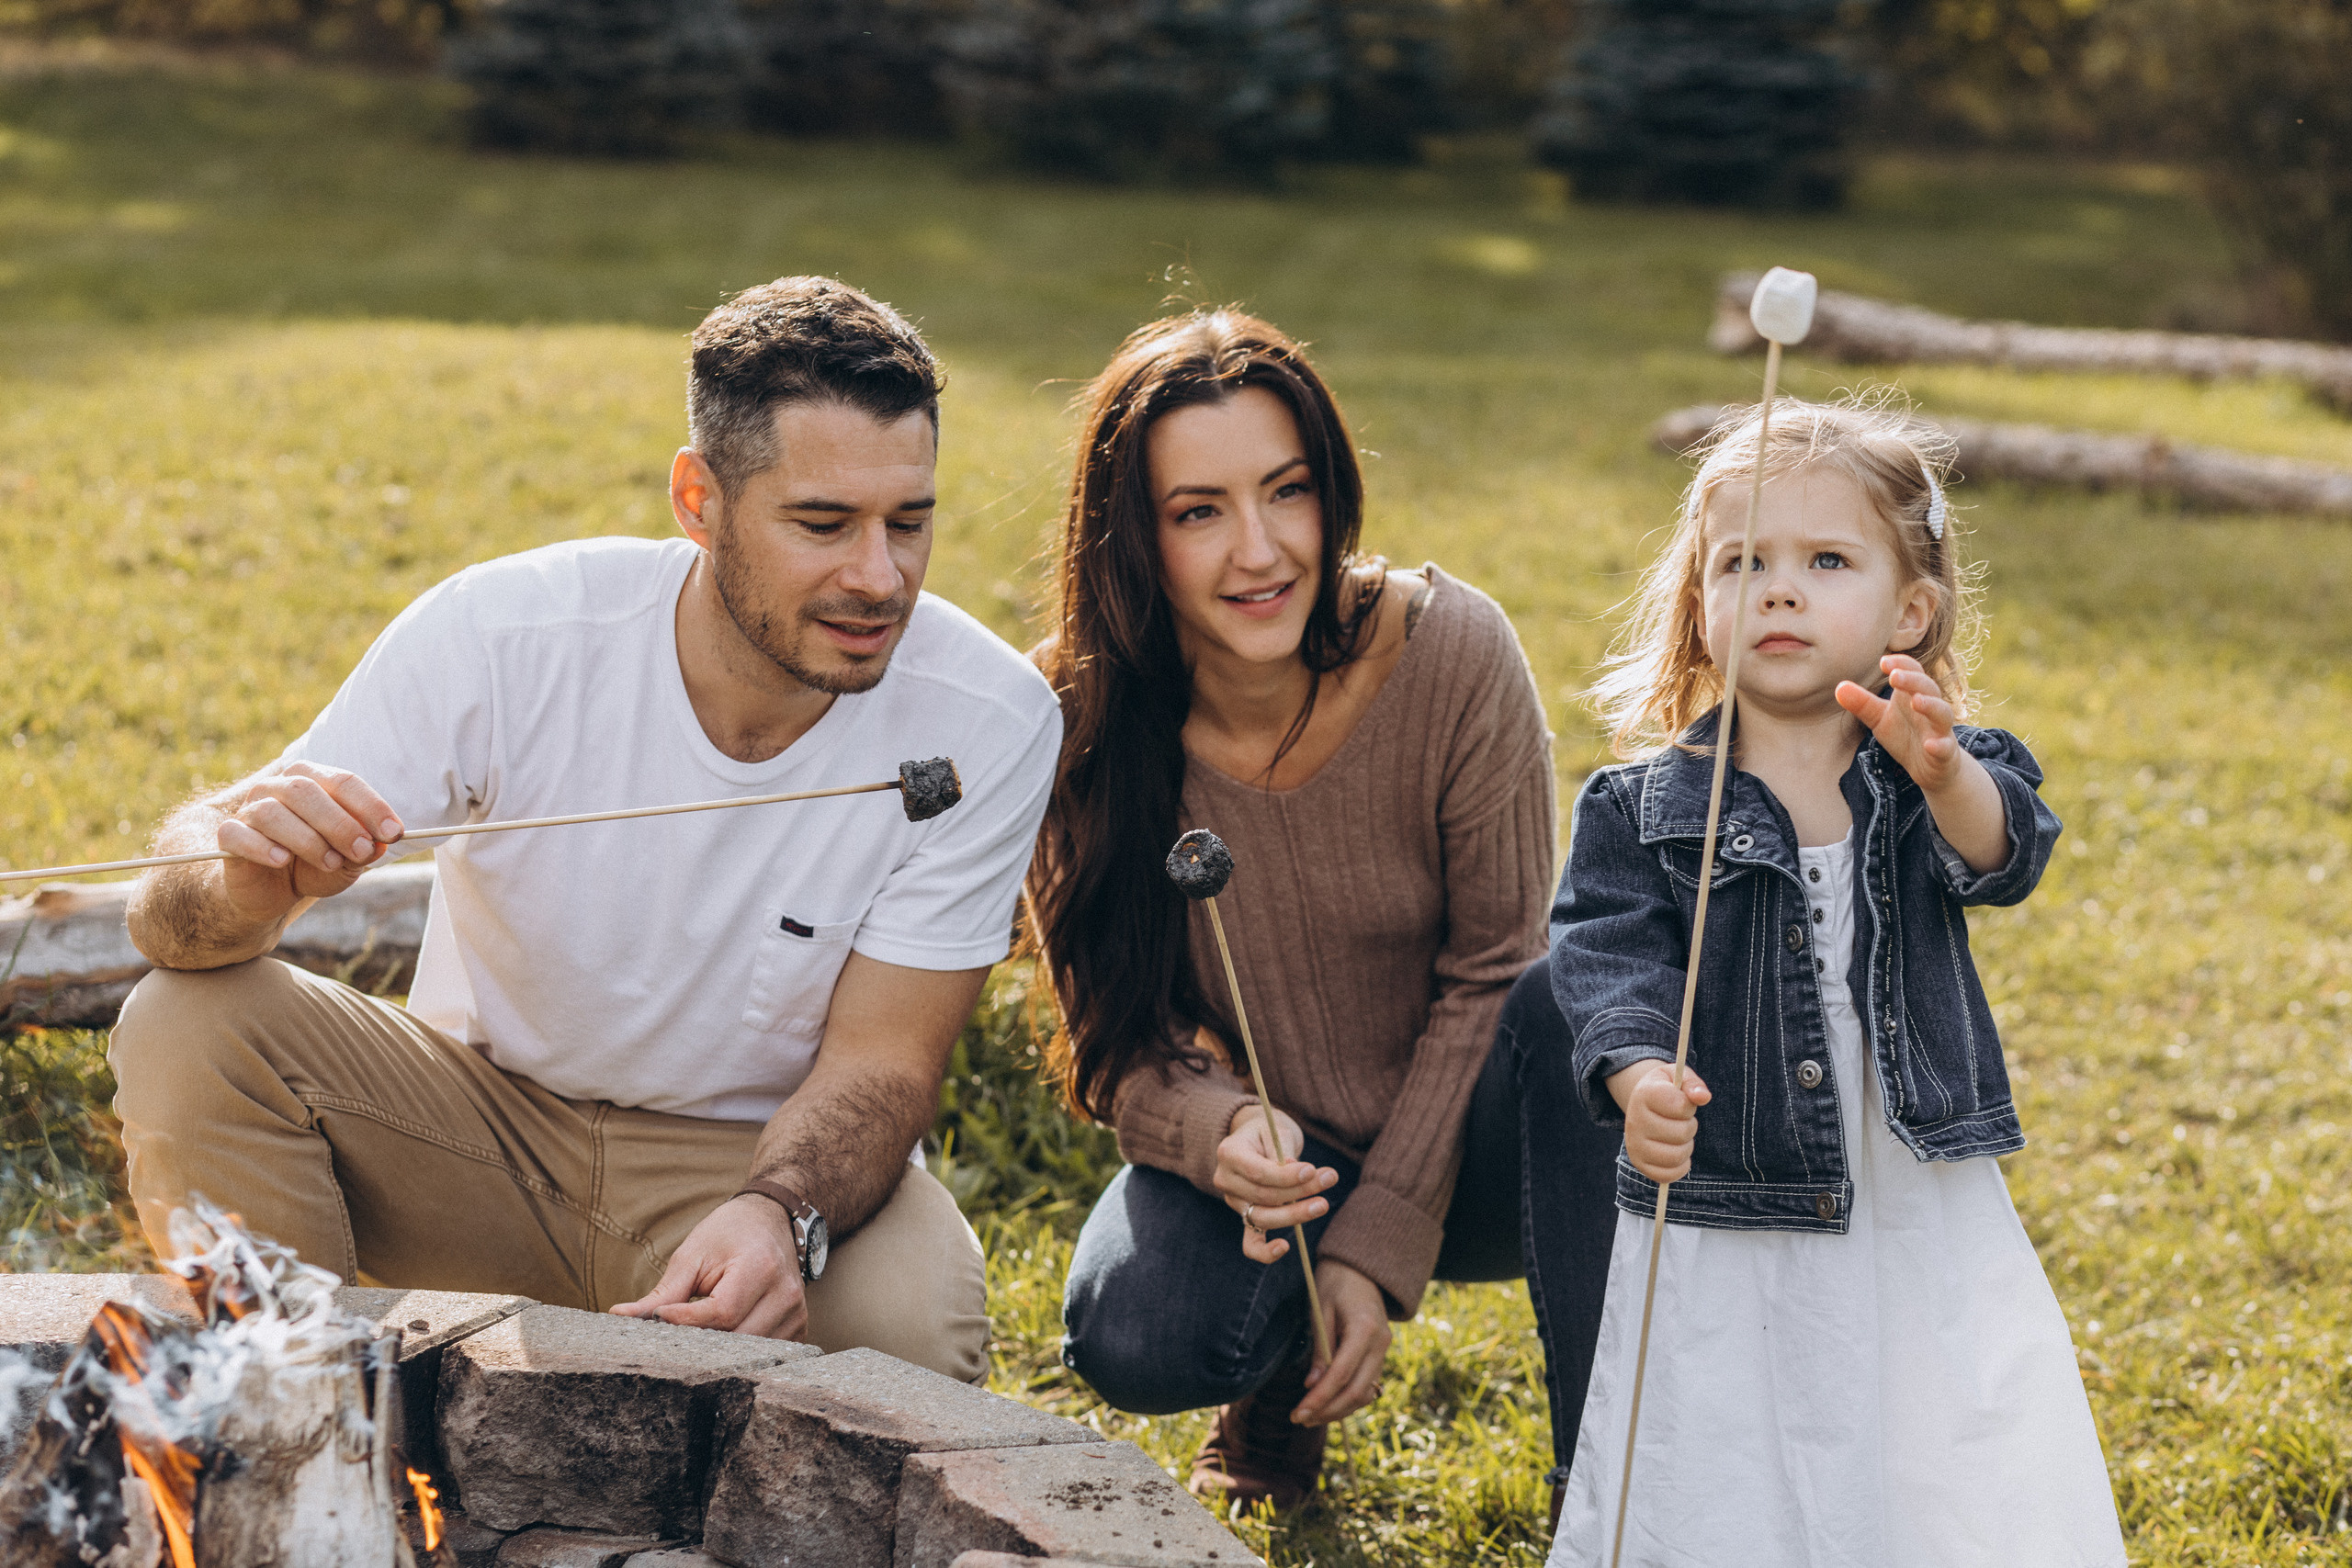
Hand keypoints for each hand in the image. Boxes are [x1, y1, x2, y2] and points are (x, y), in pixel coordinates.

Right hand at [214, 762, 402, 919]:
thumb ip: (363, 850)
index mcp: (312, 780)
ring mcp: (250, 809)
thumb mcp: (347, 861)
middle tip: (363, 851)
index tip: (394, 832)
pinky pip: (238, 835)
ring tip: (330, 862)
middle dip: (341, 823)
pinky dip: (262, 847)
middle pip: (306, 791)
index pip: (343, 781)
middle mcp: (278, 787)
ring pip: (273, 813)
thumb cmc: (313, 865)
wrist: (272, 891)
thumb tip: (380, 844)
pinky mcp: (229, 836)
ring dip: (308, 839)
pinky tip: (281, 861)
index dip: (371, 806)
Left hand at [609, 1194, 807, 1338]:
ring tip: (694, 1338)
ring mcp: (796, 1313)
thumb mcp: (692, 1254)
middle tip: (669, 1336)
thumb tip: (619, 1317)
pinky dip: (740, 1352)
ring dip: (718, 1351)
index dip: (685, 1322)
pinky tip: (722, 1341)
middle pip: (735, 1339)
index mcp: (760, 1268)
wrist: (770, 1219)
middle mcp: (785, 1294)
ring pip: (750, 1353)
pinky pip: (765, 1354)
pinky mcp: (799, 1327)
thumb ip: (662, 1292)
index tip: (657, 1319)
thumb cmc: (728, 1233)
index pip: (721, 1313)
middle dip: (698, 1342)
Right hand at [1215, 1103, 1335, 1264]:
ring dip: (1295, 1214)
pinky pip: (1251, 1243)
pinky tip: (1284, 1247)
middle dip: (1299, 1191)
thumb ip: (1283, 1150)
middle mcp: (1226, 1180)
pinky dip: (1265, 1251)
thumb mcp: (1276, 1131)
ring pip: (1263, 1217)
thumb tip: (1296, 1170)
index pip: (1258, 1172)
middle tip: (1330, 1178)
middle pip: (1263, 1196)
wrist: (1255, 1139)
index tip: (1313, 1170)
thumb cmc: (1268, 1131)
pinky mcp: (1245, 1217)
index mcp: (1229, 1153)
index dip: (1286, 1176)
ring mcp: (1235, 1202)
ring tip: (1323, 1204)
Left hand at [1291, 1260, 1388, 1425]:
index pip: (1342, 1375)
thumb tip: (1312, 1386)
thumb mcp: (1321, 1309)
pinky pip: (1367, 1385)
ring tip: (1310, 1417)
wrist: (1360, 1267)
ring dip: (1339, 1410)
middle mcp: (1381, 1343)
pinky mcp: (1381, 1354)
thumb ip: (1320, 1348)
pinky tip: (1327, 1405)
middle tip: (1300, 1419)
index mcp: (1365, 1328)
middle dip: (1328, 1411)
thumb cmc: (1335, 1282)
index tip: (1299, 1412)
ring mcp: (1384, 1350)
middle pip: (1357, 1391)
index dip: (1320, 1398)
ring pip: (1365, 1393)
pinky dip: (1348, 1399)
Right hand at [1607, 1061, 1711, 1183]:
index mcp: (1644, 1094)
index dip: (1689, 1105)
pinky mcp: (1639, 1163)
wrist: (1643, 1103)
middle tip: (1681, 1121)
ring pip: (1676, 1155)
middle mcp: (1634, 1120)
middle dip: (1690, 1127)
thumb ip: (1693, 1084)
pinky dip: (1681, 1167)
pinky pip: (1667, 1175)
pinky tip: (1678, 1153)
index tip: (1682, 1102)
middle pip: (1682, 1133)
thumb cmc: (1668, 1090)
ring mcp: (1634, 1144)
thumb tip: (1703, 1097)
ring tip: (1679, 1137)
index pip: (1680, 1106)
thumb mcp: (1679, 1077)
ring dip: (1686, 1147)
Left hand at [1835, 655, 1967, 793]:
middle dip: (1913, 680)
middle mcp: (1931, 709)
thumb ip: (1862, 704)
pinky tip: (1930, 745)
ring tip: (1916, 701)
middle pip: (1928, 688)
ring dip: (1931, 706)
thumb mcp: (1880, 720)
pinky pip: (1946, 747)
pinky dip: (1939, 745)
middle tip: (1894, 676)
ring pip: (1942, 714)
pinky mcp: (1946, 754)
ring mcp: (1940, 731)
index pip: (1913, 672)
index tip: (1883, 662)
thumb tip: (1839, 686)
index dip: (1901, 664)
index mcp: (1913, 696)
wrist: (1930, 769)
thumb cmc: (1905, 736)